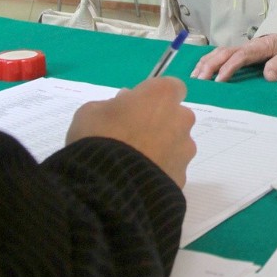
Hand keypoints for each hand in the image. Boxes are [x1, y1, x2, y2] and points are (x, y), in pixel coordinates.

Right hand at [66, 77, 196, 186]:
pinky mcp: (182, 178)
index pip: (170, 87)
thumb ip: (113, 105)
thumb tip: (125, 106)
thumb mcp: (92, 111)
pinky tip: (138, 181)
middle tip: (133, 136)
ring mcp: (184, 151)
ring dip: (162, 150)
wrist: (107, 188)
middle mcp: (181, 119)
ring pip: (176, 145)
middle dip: (160, 123)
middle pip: (176, 117)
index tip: (136, 108)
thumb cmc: (99, 137)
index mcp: (163, 95)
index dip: (154, 97)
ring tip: (134, 164)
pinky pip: (171, 170)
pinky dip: (159, 173)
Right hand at [191, 34, 276, 82]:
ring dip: (205, 64)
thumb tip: (270, 77)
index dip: (228, 68)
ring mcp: (240, 48)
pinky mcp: (238, 52)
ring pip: (218, 53)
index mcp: (257, 47)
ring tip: (195, 78)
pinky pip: (219, 55)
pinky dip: (207, 61)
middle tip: (199, 82)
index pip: (240, 56)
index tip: (219, 80)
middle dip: (209, 66)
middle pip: (223, 54)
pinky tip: (199, 71)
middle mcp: (245, 46)